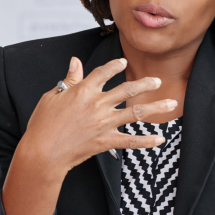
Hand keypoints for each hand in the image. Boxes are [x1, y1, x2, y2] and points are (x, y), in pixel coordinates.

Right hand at [18, 56, 173, 176]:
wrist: (42, 153)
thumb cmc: (42, 124)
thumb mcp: (51, 96)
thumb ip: (69, 79)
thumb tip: (76, 61)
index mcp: (83, 91)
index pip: (104, 72)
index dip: (114, 66)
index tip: (123, 62)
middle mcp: (98, 104)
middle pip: (127, 89)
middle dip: (145, 84)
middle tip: (158, 80)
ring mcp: (104, 123)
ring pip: (136, 113)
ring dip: (156, 107)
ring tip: (172, 103)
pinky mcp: (106, 141)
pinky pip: (131, 141)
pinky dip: (147, 141)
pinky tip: (160, 139)